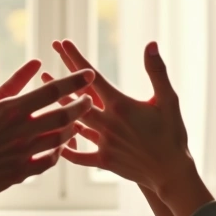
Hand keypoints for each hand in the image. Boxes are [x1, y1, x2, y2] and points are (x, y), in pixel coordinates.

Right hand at [0, 52, 95, 214]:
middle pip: (62, 116)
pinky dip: (59, 153)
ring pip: (59, 139)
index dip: (72, 82)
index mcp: (8, 110)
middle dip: (81, 105)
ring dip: (72, 128)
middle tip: (90, 99)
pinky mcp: (20, 173)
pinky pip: (48, 161)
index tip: (88, 74)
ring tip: (79, 121)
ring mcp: (22, 154)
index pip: (50, 92)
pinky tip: (61, 147)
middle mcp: (20, 132)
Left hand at [49, 40, 198, 196]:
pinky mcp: (104, 161)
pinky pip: (79, 156)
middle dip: (60, 82)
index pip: (92, 77)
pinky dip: (66, 148)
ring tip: (45, 96)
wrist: (172, 172)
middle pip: (77, 98)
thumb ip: (157, 72)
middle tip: (42, 68)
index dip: (75, 59)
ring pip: (74, 123)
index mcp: (120, 105)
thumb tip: (150, 44)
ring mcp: (103, 143)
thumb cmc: (172, 134)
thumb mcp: (168, 100)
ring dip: (59, 107)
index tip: (61, 43)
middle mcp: (107, 123)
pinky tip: (55, 139)